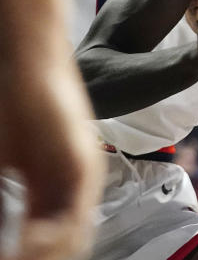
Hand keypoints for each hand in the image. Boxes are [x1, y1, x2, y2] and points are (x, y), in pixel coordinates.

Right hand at [0, 60, 103, 259]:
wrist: (29, 64)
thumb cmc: (11, 107)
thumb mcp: (4, 163)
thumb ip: (6, 199)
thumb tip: (6, 236)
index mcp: (54, 187)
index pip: (51, 237)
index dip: (31, 253)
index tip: (14, 258)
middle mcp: (75, 185)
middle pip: (67, 242)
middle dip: (40, 257)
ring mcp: (83, 176)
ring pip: (72, 237)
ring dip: (44, 255)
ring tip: (18, 259)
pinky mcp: (80, 164)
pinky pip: (72, 215)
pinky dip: (50, 239)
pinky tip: (28, 246)